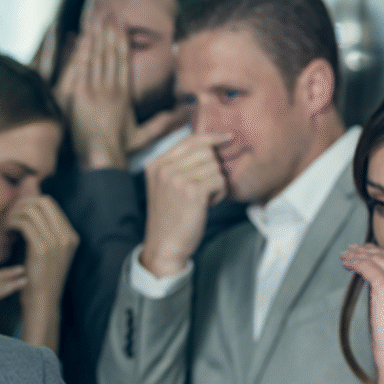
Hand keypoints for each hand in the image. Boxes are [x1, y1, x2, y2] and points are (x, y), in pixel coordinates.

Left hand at [7, 196, 79, 349]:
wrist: (43, 302)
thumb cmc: (42, 278)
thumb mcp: (51, 253)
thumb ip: (47, 232)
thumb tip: (32, 207)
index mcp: (71, 237)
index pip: (50, 205)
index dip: (31, 202)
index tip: (19, 212)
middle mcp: (66, 237)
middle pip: (43, 203)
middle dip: (23, 203)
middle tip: (11, 214)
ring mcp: (56, 242)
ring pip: (32, 211)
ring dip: (15, 214)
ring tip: (7, 224)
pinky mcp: (42, 249)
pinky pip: (24, 223)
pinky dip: (12, 223)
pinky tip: (7, 230)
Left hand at [55, 21, 178, 169]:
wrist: (101, 157)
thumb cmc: (119, 149)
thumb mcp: (144, 136)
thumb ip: (162, 123)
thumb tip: (184, 114)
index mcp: (124, 94)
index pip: (123, 61)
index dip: (122, 40)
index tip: (121, 24)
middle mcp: (111, 88)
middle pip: (110, 53)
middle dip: (109, 31)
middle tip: (108, 12)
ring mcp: (94, 89)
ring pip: (96, 56)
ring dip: (96, 35)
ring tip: (96, 18)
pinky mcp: (80, 93)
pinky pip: (81, 66)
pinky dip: (81, 50)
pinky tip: (81, 36)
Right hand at [139, 132, 229, 277]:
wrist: (165, 246)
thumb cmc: (170, 218)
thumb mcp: (165, 187)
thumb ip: (179, 166)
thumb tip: (212, 147)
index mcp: (156, 165)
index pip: (188, 140)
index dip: (210, 137)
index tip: (227, 137)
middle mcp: (164, 169)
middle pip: (205, 152)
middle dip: (214, 168)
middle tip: (209, 187)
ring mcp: (177, 179)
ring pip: (215, 166)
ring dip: (217, 183)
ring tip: (206, 199)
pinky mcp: (192, 192)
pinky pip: (219, 181)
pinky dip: (220, 193)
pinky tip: (209, 205)